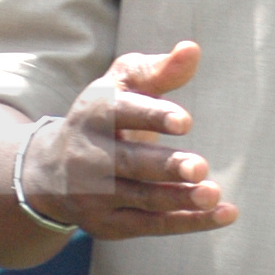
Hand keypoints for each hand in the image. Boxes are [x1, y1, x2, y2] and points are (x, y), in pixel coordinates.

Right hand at [20, 41, 238, 239]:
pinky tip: (224, 213)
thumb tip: (192, 49)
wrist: (49, 172)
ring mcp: (96, 195)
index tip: (185, 121)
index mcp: (95, 114)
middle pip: (130, 162)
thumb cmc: (105, 116)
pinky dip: (189, 222)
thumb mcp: (122, 86)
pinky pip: (152, 225)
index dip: (153, 117)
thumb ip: (157, 69)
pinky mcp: (109, 224)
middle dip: (165, 167)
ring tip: (212, 193)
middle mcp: (90, 156)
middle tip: (200, 167)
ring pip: (142, 199)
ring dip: (179, 198)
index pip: (121, 113)